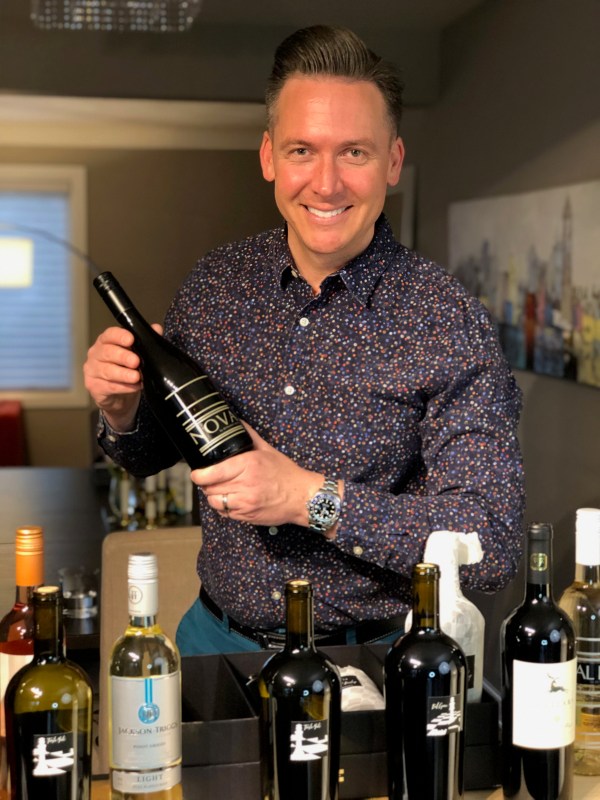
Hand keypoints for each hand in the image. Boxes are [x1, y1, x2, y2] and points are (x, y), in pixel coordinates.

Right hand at [83, 323, 161, 431]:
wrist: (120, 396)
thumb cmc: (127, 369)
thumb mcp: (138, 354)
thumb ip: (146, 341)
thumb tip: (157, 328)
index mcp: (106, 341)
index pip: (110, 334)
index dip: (120, 336)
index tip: (131, 339)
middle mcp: (96, 353)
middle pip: (108, 352)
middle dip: (123, 356)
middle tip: (136, 361)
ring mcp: (92, 370)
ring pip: (107, 371)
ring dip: (124, 374)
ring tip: (136, 377)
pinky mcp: (94, 386)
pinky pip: (109, 386)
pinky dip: (124, 387)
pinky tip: (134, 387)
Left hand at [191, 424, 338, 531]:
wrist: (302, 497)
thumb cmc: (286, 473)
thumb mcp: (268, 450)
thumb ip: (250, 436)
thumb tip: (236, 422)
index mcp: (248, 465)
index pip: (212, 473)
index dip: (199, 475)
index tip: (196, 473)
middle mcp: (245, 484)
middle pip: (210, 488)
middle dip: (207, 484)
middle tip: (210, 479)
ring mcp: (246, 503)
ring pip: (215, 502)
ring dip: (214, 496)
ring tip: (221, 490)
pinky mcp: (247, 516)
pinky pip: (226, 513)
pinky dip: (225, 507)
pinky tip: (232, 500)